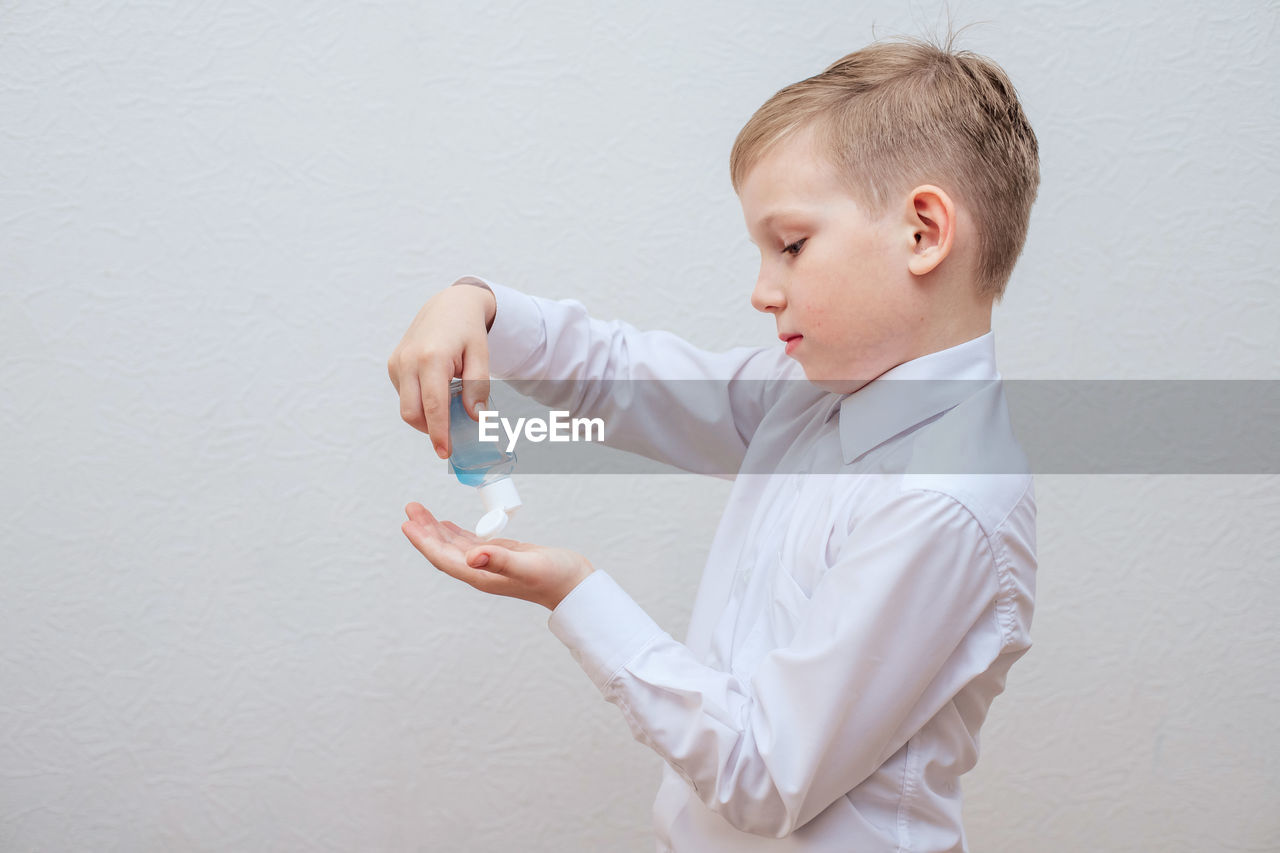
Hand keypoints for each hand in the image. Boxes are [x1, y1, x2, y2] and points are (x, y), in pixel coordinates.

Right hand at [387, 281, 497, 457]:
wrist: (449, 305)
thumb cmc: (468, 330)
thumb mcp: (481, 355)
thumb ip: (477, 387)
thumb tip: (476, 418)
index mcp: (432, 358)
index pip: (433, 405)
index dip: (439, 433)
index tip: (445, 451)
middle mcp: (408, 361)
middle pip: (412, 412)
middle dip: (430, 430)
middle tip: (451, 438)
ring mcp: (397, 363)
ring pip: (406, 407)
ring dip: (425, 417)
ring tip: (448, 407)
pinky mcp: (393, 365)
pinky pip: (404, 396)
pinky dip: (419, 403)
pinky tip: (436, 391)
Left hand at [401, 503, 594, 610]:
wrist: (575, 585)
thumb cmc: (556, 577)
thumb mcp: (527, 565)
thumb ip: (500, 560)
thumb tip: (471, 556)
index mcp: (482, 575)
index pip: (444, 558)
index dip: (424, 542)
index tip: (408, 524)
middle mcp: (481, 571)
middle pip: (444, 551)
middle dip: (425, 531)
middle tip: (411, 508)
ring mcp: (490, 564)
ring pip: (454, 546)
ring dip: (436, 530)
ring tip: (420, 512)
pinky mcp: (500, 556)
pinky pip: (469, 544)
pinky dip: (455, 533)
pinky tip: (447, 525)